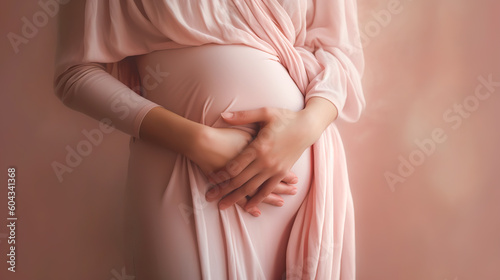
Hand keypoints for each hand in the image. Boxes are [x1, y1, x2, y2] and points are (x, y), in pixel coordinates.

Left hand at [205, 98, 337, 213]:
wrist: (308, 127)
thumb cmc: (285, 118)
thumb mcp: (264, 113)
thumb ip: (243, 116)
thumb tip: (222, 115)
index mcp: (259, 147)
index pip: (235, 165)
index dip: (221, 173)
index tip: (210, 177)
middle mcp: (266, 161)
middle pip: (240, 180)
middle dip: (224, 190)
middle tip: (210, 197)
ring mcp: (274, 169)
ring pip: (252, 188)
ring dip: (237, 198)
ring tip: (223, 205)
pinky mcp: (282, 173)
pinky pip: (268, 189)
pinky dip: (258, 200)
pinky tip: (249, 207)